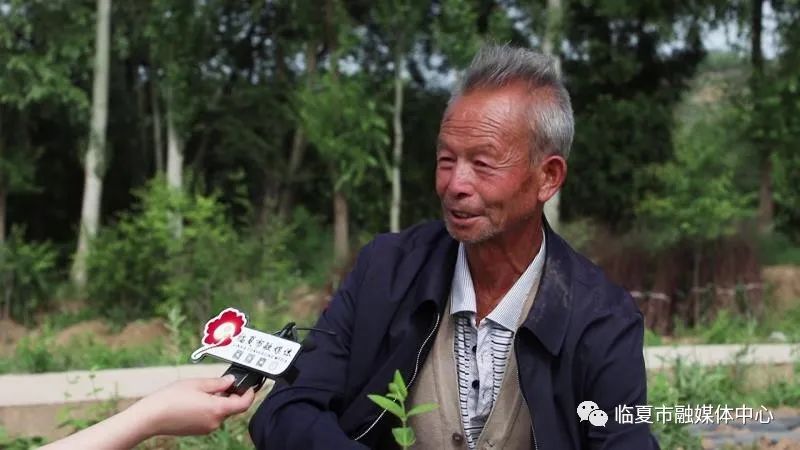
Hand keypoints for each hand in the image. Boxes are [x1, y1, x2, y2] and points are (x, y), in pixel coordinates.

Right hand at [129, 375, 255, 435]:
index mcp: (218, 409)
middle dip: (232, 395)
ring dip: (219, 401)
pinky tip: (197, 399)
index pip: (244, 404)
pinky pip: (210, 417)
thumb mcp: (197, 383)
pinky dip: (210, 408)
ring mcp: (206, 428)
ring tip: (205, 389)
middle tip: (224, 382)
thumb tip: (231, 381)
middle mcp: (215, 422)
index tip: (250, 386)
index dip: (249, 394)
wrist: (151, 417)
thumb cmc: (172, 398)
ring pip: (220, 412)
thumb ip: (218, 383)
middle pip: (232, 408)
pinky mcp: (198, 430)